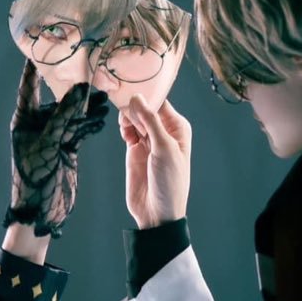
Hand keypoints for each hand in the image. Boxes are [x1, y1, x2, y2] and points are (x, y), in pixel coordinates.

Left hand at [6, 60, 109, 237]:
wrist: (41, 212)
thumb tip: (80, 89)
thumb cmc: (35, 178)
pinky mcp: (66, 147)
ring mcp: (53, 136)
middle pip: (57, 98)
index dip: (35, 66)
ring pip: (73, 114)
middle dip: (75, 87)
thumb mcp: (48, 144)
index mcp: (24, 120)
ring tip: (107, 94)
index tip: (43, 45)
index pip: (29, 86)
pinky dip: (92, 123)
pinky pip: (80, 129)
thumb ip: (64, 116)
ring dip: (89, 106)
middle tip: (93, 70)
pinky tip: (105, 115)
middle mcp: (38, 125)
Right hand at [120, 93, 191, 229]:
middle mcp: (163, 131)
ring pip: (134, 117)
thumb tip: (137, 98)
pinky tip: (125, 134)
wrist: (157, 212)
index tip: (131, 88)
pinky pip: (127, 130)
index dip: (147, 95)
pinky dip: (124, 128)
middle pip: (145, 107)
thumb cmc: (170, 182)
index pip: (160, 102)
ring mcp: (148, 140)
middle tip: (126, 111)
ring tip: (126, 127)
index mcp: (177, 127)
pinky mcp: (134, 149)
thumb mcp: (163, 149)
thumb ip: (151, 121)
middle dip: (134, 106)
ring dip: (128, 117)